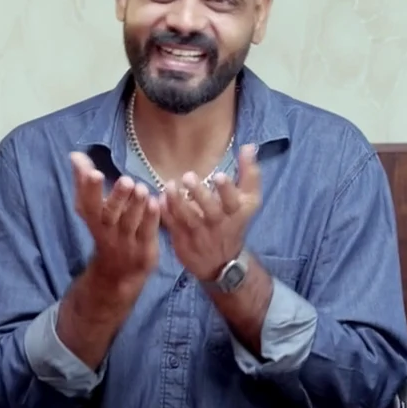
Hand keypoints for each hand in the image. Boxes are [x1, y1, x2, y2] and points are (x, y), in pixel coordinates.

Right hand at [70, 152, 160, 287]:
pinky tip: (157, 203)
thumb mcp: (91, 210)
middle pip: (110, 215)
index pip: (88, 204)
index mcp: (93, 219)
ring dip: (136, 206)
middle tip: (127, 180)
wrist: (117, 273)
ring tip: (142, 189)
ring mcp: (127, 242)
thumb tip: (75, 155)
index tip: (94, 172)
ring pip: (130, 223)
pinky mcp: (144, 250)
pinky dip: (151, 219)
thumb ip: (84, 182)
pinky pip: (148, 233)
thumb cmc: (105, 230)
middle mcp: (108, 231)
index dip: (90, 190)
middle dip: (117, 198)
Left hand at [160, 144, 261, 280]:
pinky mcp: (182, 240)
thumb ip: (249, 173)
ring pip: (188, 218)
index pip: (234, 201)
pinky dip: (165, 214)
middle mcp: (219, 224)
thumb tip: (250, 146)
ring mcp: (200, 234)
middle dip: (200, 194)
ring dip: (177, 202)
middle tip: (188, 176)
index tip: (219, 175)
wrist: (221, 261)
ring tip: (169, 186)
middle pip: (210, 210)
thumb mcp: (249, 201)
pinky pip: (172, 226)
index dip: (227, 190)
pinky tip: (157, 199)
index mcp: (237, 212)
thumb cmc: (234, 222)